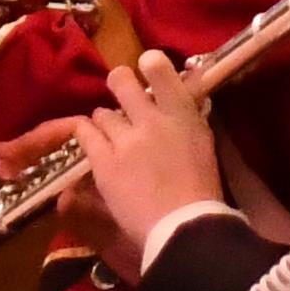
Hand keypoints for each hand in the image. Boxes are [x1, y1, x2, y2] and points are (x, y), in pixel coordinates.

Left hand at [73, 50, 226, 241]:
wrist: (184, 227)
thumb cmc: (202, 188)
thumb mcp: (203, 142)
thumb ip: (186, 116)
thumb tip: (176, 99)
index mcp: (182, 112)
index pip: (159, 68)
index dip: (149, 63)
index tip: (146, 66)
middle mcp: (151, 118)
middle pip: (122, 81)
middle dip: (119, 84)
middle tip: (121, 95)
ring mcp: (124, 139)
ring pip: (103, 113)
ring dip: (106, 122)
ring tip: (113, 138)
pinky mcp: (104, 161)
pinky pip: (86, 134)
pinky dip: (89, 136)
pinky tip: (94, 144)